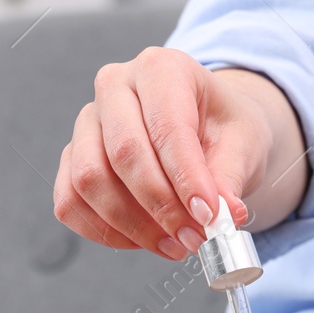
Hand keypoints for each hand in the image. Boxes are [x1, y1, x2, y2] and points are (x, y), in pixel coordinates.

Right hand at [53, 48, 303, 259]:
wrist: (206, 130)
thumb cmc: (223, 129)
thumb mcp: (243, 144)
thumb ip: (229, 178)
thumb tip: (223, 215)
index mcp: (161, 68)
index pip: (166, 125)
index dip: (186, 177)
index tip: (209, 216)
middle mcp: (115, 86)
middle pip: (122, 152)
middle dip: (160, 206)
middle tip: (194, 239)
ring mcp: (87, 123)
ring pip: (89, 180)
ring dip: (132, 225)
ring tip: (176, 244)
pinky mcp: (71, 159)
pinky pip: (70, 202)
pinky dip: (105, 232)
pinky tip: (144, 240)